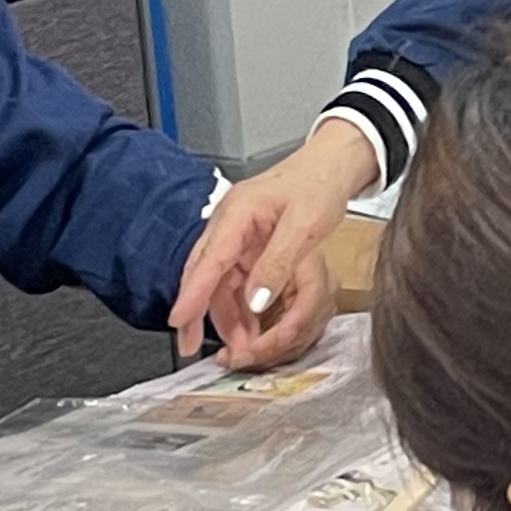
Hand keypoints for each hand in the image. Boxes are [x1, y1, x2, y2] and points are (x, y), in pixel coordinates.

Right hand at [172, 129, 367, 362]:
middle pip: (202, 273)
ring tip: (238, 344)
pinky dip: (238, 303)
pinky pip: (233, 277)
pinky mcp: (246, 242)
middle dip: (195, 312)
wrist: (332, 164)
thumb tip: (255, 302)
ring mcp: (236, 233)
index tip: (178, 321)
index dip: (191, 295)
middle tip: (190, 346)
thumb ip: (278, 264)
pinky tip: (246, 324)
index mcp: (237, 213)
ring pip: (218, 280)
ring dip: (223, 313)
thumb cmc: (319, 184)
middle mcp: (229, 223)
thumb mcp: (305, 227)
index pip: (208, 260)